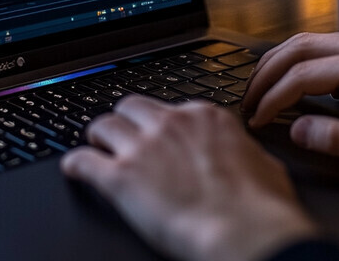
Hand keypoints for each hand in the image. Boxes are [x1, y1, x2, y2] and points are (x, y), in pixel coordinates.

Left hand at [61, 95, 317, 260]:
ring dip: (98, 137)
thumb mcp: (265, 166)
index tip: (156, 131)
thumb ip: (247, 154)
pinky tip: (72, 169)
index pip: (169, 108)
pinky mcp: (121, 178)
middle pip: (130, 106)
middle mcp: (168, 124)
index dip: (159, 122)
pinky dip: (75, 164)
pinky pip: (84, 161)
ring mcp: (142, 147)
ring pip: (103, 125)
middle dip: (124, 120)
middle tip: (120, 134)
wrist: (245, 232)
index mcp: (202, 118)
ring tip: (95, 146)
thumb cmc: (261, 208)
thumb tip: (250, 158)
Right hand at [243, 32, 338, 171]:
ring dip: (284, 60)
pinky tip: (304, 79)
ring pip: (315, 40)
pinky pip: (333, 46)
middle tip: (248, 96)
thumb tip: (298, 130)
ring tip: (265, 86)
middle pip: (301, 45)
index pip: (305, 73)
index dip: (274, 95)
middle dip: (268, 69)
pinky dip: (307, 59)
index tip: (257, 117)